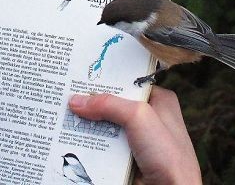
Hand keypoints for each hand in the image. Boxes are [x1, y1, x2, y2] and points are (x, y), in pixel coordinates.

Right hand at [69, 87, 200, 184]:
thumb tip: (77, 101)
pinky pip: (102, 145)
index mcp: (160, 101)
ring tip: (64, 115)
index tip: (82, 76)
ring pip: (104, 125)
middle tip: (68, 95)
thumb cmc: (169, 157)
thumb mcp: (139, 118)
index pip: (127, 83)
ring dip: (87, 124)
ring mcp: (136, 139)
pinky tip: (72, 135)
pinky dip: (89, 142)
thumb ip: (108, 104)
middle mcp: (149, 118)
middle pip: (112, 104)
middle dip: (92, 102)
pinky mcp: (126, 157)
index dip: (106, 80)